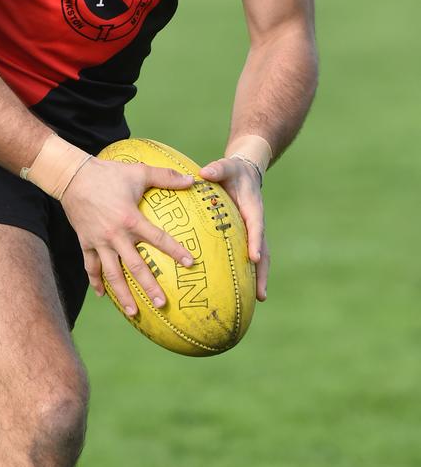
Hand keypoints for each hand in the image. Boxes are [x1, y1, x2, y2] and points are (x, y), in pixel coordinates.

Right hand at [61, 158, 194, 315]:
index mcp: (130, 219)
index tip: (190, 263)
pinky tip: (102, 295)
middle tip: (162, 303)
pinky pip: (90, 266)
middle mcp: (115, 235)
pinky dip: (95, 281)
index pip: (158, 239)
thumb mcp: (138, 171)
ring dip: (123, 294)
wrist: (72, 177)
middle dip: (149, 286)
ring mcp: (98, 241)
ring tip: (133, 312)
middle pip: (135, 266)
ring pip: (112, 273)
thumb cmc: (108, 173)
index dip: (175, 251)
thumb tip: (192, 180)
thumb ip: (165, 176)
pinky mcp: (85, 242)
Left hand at [199, 156, 269, 301]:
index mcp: (253, 208)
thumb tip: (203, 173)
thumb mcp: (227, 167)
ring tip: (258, 299)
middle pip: (263, 251)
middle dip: (262, 273)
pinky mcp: (246, 236)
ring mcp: (252, 232)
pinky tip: (240, 289)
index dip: (256, 242)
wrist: (245, 172)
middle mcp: (256, 223)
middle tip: (261, 294)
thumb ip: (217, 169)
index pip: (256, 227)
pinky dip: (248, 272)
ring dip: (259, 277)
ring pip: (259, 258)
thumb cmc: (233, 171)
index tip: (255, 257)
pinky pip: (247, 255)